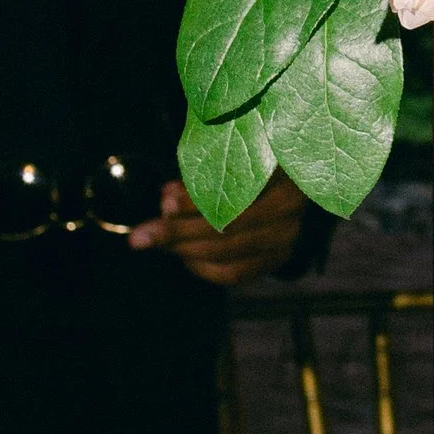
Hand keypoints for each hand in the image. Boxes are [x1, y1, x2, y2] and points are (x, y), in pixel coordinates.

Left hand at [127, 172, 308, 288]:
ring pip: (227, 252)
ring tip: (157, 241)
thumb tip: (167, 200)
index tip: (165, 202)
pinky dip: (201, 267)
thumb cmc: (247, 165)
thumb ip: (199, 177)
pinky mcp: (276, 259)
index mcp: (280, 170)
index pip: (235, 191)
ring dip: (184, 249)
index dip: (198, 200)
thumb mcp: (227, 160)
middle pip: (228, 226)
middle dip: (179, 231)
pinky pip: (233, 273)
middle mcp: (290, 206)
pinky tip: (182, 255)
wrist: (284, 187)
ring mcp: (286, 237)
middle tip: (143, 234)